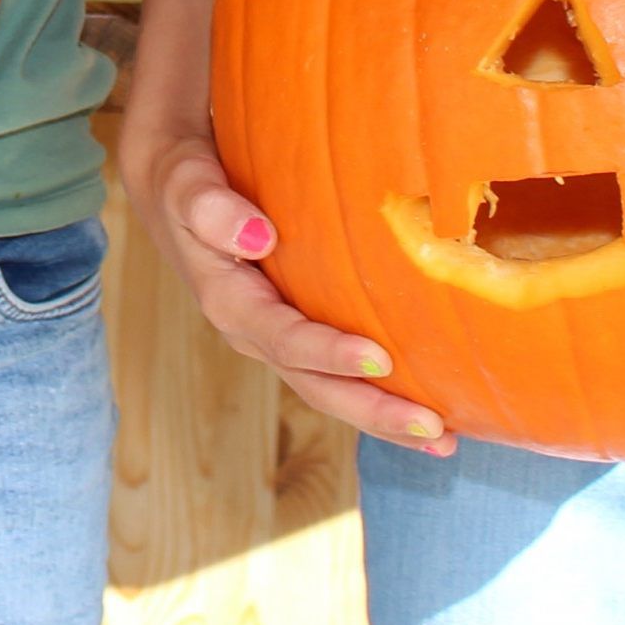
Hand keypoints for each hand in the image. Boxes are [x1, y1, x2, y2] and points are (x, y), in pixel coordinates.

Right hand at [124, 123, 445, 450]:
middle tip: (435, 431)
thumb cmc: (187, 182)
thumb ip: (212, 209)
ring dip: (385, 418)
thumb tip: (258, 238)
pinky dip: (383, 393)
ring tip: (445, 442)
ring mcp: (280, 339)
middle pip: (317, 387)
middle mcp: (257, 334)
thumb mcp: (187, 185)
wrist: (180, 192)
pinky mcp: (301, 331)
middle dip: (373, 412)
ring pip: (334, 390)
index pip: (285, 339)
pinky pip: (342, 372)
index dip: (330, 355)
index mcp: (231, 304)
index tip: (380, 359)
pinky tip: (432, 402)